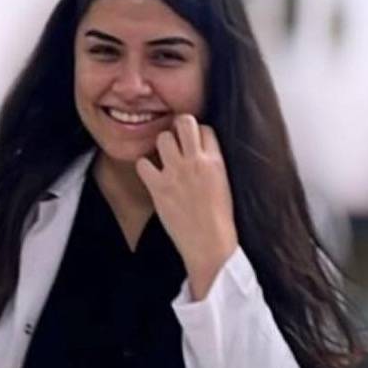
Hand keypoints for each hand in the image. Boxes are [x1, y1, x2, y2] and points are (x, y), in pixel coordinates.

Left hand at [135, 114, 238, 300]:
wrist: (210, 245)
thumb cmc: (219, 219)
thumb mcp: (224, 184)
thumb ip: (212, 165)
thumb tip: (201, 153)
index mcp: (216, 161)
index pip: (205, 128)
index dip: (197, 134)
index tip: (193, 146)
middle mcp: (195, 162)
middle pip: (184, 122)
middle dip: (178, 127)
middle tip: (175, 141)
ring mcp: (176, 173)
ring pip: (162, 138)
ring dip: (161, 146)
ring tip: (164, 160)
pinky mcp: (159, 188)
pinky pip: (142, 163)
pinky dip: (144, 168)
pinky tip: (152, 176)